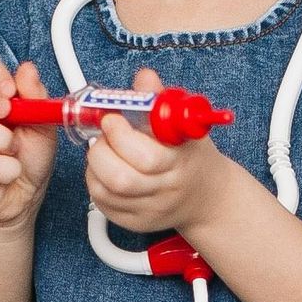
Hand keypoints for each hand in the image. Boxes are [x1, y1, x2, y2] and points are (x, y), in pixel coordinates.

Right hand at [0, 49, 54, 230]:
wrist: (26, 196)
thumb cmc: (29, 156)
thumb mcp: (43, 121)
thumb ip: (36, 96)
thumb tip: (27, 70)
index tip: (10, 87)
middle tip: (7, 112)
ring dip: (1, 140)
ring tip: (13, 149)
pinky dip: (7, 169)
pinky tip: (11, 171)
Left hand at [85, 67, 230, 235]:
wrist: (207, 196)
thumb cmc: (190, 156)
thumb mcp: (183, 124)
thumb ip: (159, 100)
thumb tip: (144, 78)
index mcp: (180, 163)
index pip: (146, 157)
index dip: (120, 135)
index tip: (112, 118)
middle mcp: (166, 190)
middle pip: (121, 180)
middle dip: (101, 151)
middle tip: (104, 136)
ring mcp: (150, 210)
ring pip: (105, 192)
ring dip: (95, 166)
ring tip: (105, 151)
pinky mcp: (135, 223)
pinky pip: (102, 204)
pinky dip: (96, 183)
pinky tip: (106, 170)